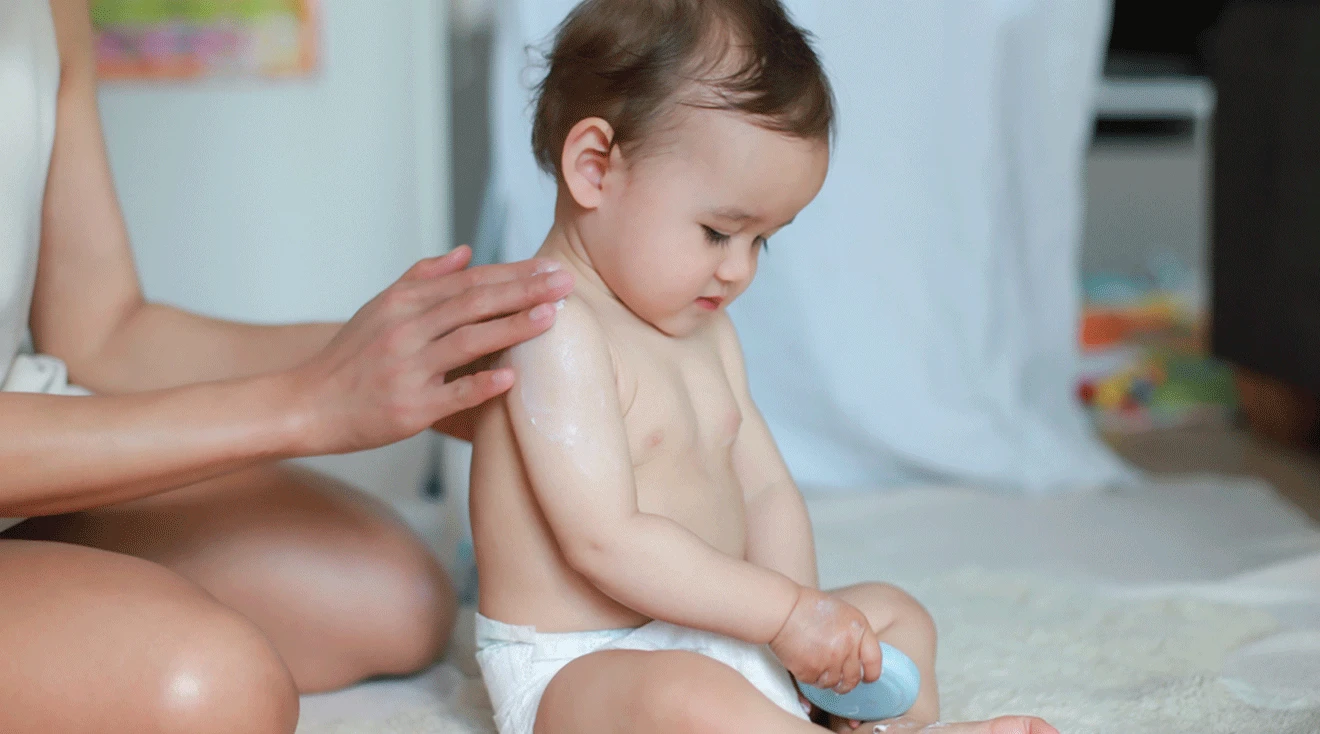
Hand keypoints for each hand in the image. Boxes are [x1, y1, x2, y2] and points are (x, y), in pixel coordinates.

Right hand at [290, 246, 572, 453]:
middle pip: (474, 303)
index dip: (512, 273)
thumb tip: (466, 252)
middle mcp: (406, 330)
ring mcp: (407, 369)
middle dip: (524, 291)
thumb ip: (423, 277)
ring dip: (512, 327)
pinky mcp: (408, 408)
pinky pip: (451, 394)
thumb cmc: (348, 358)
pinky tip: (512, 378)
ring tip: (551, 316)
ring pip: (468, 341)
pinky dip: (481, 385)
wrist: (305, 404)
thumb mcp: (379, 308)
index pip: (468, 281)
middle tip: (565, 282)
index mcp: (403, 303)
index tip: (550, 266)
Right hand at [771, 587, 881, 694]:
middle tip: (839, 681)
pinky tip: (803, 661)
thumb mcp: (842, 613)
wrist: (782, 609)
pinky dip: (809, 676)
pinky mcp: (811, 670)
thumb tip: (860, 659)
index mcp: (858, 628)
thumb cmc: (808, 607)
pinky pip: (815, 683)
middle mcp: (848, 645)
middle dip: (846, 682)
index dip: (871, 673)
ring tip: (816, 665)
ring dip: (826, 679)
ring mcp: (830, 659)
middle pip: (854, 678)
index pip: (874, 660)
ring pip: (834, 683)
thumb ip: (854, 635)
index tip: (867, 678)